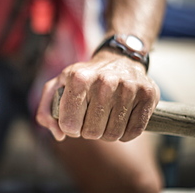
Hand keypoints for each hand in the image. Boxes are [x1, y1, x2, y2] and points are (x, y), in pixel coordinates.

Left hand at [36, 49, 159, 141]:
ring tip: (106, 117)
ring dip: (107, 132)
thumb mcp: (59, 85)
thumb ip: (47, 109)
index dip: (70, 127)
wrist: (119, 60)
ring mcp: (128, 88)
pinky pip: (133, 132)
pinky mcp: (148, 95)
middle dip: (89, 130)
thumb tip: (59, 135)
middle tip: (92, 117)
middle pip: (92, 133)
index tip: (75, 119)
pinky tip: (121, 119)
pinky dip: (125, 133)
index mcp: (78, 78)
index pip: (69, 125)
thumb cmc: (85, 78)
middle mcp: (104, 82)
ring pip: (113, 135)